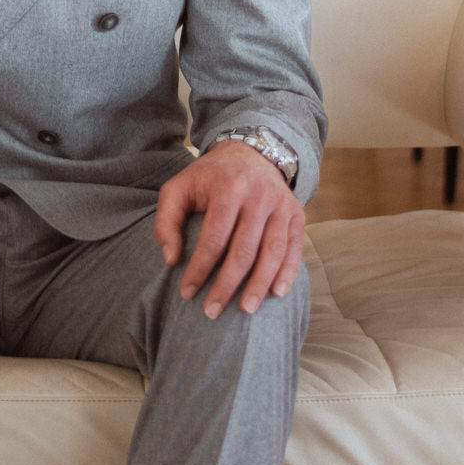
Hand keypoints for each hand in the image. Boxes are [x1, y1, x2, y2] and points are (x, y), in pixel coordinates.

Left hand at [153, 140, 304, 318]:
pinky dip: (288, 273)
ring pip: (272, 252)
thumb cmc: (209, 178)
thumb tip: (171, 260)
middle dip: (227, 285)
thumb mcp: (178, 188)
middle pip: (244, 251)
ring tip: (246, 310)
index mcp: (227, 188)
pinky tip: (276, 293)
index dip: (199, 269)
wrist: (250, 153)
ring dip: (259, 285)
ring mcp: (281, 204)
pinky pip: (294, 248)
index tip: (187, 293)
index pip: (214, 239)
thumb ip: (166, 221)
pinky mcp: (296, 213)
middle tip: (212, 311)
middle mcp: (258, 196)